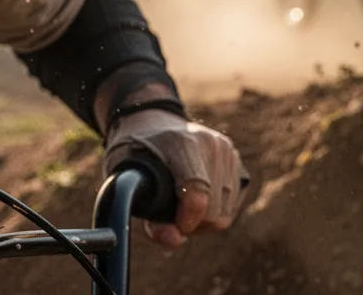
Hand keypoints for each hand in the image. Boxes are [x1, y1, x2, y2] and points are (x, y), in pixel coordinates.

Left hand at [103, 110, 249, 247]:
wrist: (152, 122)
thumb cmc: (135, 152)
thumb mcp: (126, 177)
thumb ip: (146, 213)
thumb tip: (174, 240)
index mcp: (181, 142)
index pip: (197, 193)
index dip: (185, 220)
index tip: (170, 226)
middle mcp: (211, 144)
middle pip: (213, 212)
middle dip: (189, 223)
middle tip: (168, 213)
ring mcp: (227, 152)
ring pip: (225, 214)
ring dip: (201, 220)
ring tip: (180, 205)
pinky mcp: (236, 161)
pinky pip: (232, 206)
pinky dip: (214, 212)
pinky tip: (195, 199)